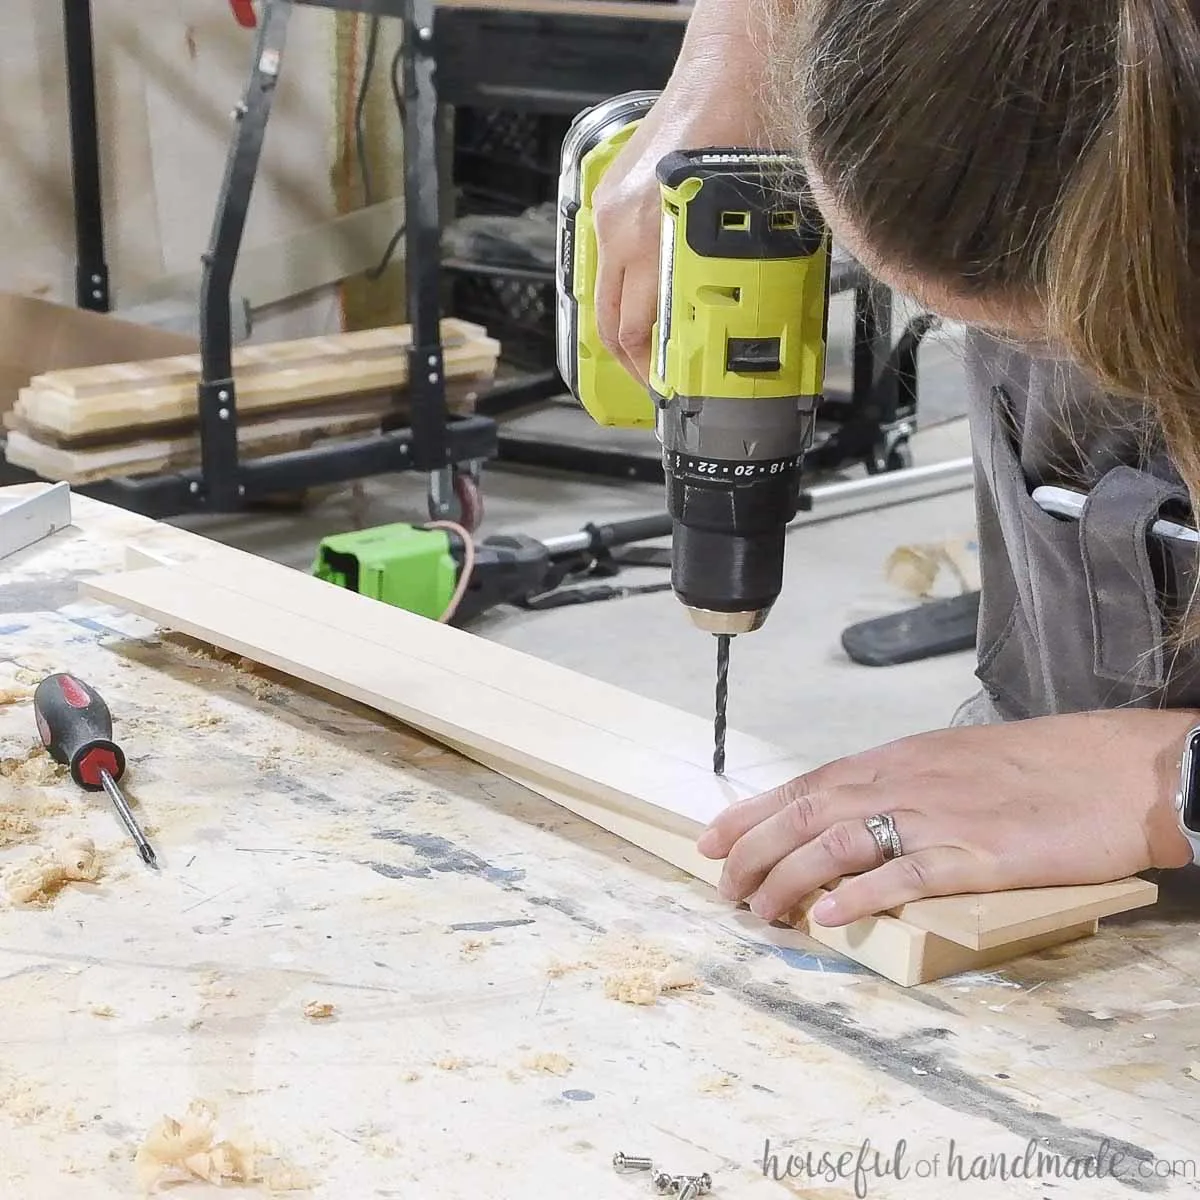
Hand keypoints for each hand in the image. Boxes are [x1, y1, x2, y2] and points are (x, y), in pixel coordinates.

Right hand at [592, 13, 765, 382]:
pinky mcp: (615, 193)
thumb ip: (741, 274)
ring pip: (608, 292)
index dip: (650, 372)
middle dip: (637, 360)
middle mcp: (618, 224)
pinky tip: (664, 296)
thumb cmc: (748, 118)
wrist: (732, 58)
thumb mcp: (756, 214)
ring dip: (635, 324)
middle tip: (666, 383)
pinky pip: (615, 259)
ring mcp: (611, 207)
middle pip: (609, 321)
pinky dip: (634, 287)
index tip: (671, 394)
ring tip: (667, 346)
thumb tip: (748, 328)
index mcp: (645, 234)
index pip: (630, 330)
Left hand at [696, 710, 1197, 926]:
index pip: (803, 785)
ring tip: (761, 911)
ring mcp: (935, 818)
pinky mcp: (975, 855)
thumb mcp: (950, 762)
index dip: (751, 814)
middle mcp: (901, 783)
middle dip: (753, 852)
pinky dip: (860, 896)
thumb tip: (852, 818)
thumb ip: (898, 786)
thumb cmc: (1036, 765)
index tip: (712, 839)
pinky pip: (904, 875)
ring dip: (789, 880)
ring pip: (837, 845)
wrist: (1112, 769)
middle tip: (725, 888)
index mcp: (894, 761)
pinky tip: (829, 916)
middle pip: (805, 815)